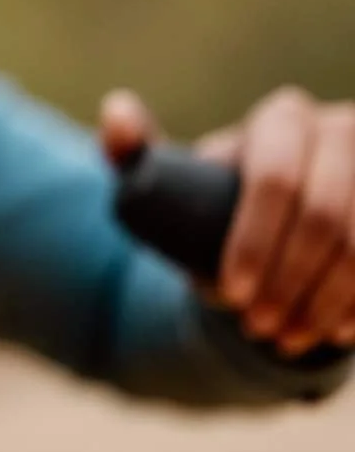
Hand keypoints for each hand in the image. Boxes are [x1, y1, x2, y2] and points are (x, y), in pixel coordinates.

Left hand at [102, 87, 354, 355]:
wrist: (277, 224)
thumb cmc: (215, 197)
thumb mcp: (172, 175)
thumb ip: (131, 149)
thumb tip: (117, 111)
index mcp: (282, 119)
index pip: (274, 180)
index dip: (254, 242)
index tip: (229, 294)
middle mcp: (341, 131)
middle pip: (324, 216)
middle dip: (289, 282)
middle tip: (257, 326)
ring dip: (326, 302)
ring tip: (288, 339)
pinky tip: (338, 334)